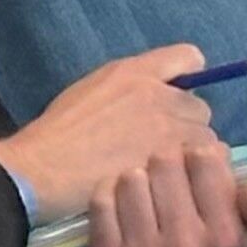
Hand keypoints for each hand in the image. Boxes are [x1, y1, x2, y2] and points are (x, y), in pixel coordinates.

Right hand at [0, 47, 218, 218]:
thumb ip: (129, 90)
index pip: (188, 58)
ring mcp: (167, 128)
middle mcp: (157, 94)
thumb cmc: (56, 134)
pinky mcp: (170, 161)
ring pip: (204, 140)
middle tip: (164, 147)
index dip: (187, 79)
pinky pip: (198, 167)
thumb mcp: (90, 90)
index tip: (175, 100)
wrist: (42, 169)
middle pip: (201, 107)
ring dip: (190, 154)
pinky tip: (167, 188)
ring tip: (165, 173)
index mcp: (135, 72)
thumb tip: (156, 99)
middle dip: (187, 126)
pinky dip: (188, 177)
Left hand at [84, 140, 246, 246]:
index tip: (198, 171)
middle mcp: (184, 242)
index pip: (205, 159)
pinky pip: (101, 201)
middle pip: (164, 161)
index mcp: (225, 237)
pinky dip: (109, 197)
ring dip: (138, 182)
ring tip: (145, 200)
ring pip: (131, 177)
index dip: (200, 157)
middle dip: (168, 166)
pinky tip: (121, 210)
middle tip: (169, 183)